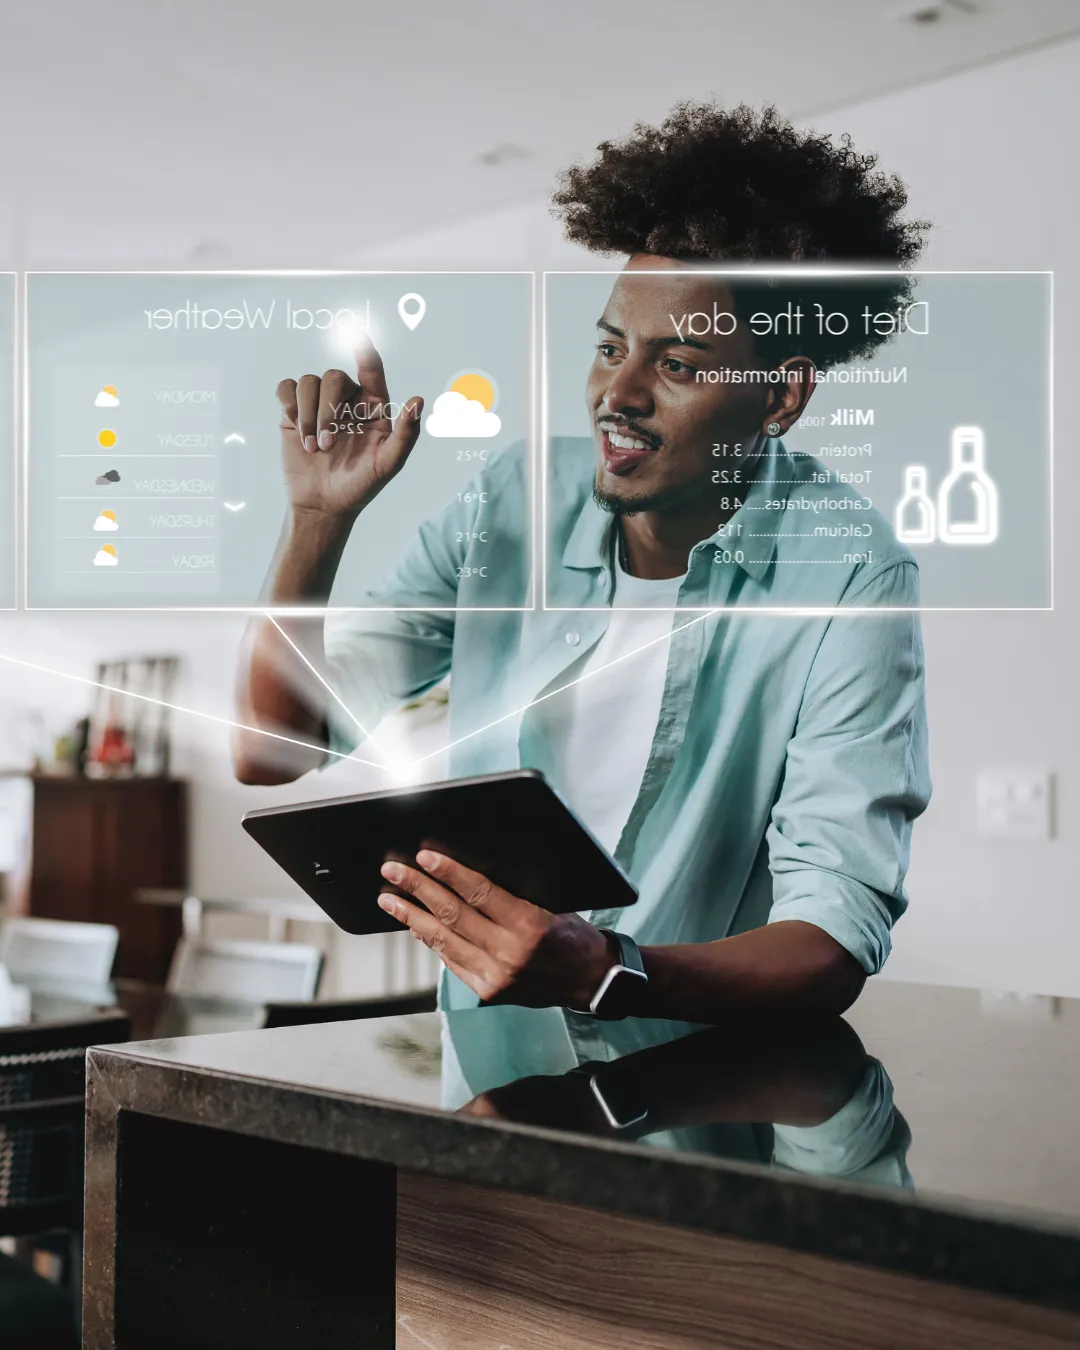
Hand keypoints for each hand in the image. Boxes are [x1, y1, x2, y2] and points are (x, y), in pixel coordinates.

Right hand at [276, 335, 422, 520]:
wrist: (323, 504)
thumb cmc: (360, 486)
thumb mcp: (388, 465)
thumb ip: (406, 435)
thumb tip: (417, 400)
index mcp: (373, 406)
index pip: (372, 369)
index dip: (364, 351)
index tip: (357, 336)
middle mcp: (347, 399)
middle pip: (332, 378)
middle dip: (327, 411)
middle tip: (327, 446)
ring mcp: (319, 403)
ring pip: (308, 382)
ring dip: (308, 416)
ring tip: (313, 448)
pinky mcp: (294, 411)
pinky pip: (287, 388)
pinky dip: (289, 406)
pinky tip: (296, 430)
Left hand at [377, 850, 613, 1009]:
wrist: (591, 980)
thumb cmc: (573, 934)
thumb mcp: (551, 904)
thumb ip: (512, 893)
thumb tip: (464, 872)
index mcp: (529, 926)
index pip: (478, 893)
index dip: (448, 873)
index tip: (424, 857)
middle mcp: (509, 954)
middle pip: (453, 915)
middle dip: (418, 889)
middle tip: (392, 871)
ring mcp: (496, 977)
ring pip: (444, 941)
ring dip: (412, 916)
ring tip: (389, 898)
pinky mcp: (488, 992)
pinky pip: (451, 961)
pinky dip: (431, 941)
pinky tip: (414, 924)